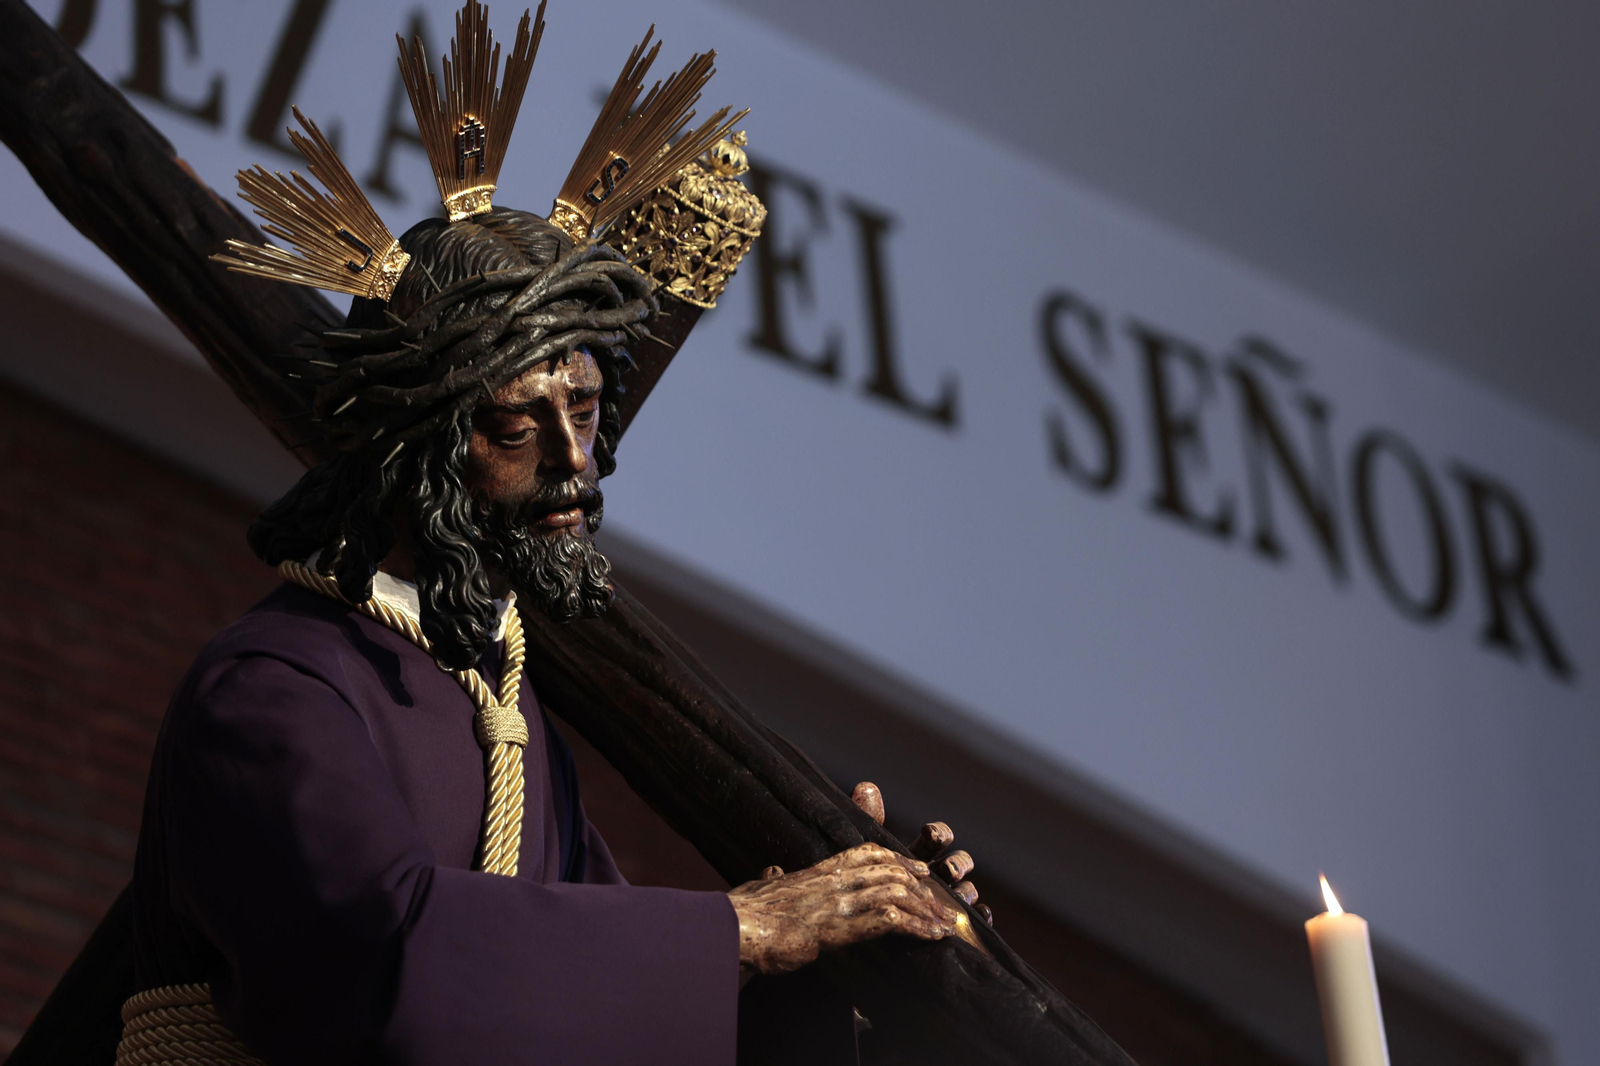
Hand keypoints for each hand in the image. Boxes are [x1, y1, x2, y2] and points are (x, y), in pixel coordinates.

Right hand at [727, 843, 958, 974]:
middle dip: (922, 888)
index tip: (920, 869)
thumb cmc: (742, 913)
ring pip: (897, 892)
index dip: (898, 859)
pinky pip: (890, 920)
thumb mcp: (761, 886)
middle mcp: (833, 880)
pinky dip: (917, 926)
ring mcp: (838, 901)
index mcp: (817, 871)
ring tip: (943, 925)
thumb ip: (773, 878)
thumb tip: (772, 869)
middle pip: (890, 872)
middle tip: (942, 904)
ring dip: (926, 910)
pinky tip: (932, 937)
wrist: (734, 928)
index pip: (867, 853)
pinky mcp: (840, 927)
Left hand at [853, 782, 991, 927]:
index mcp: (920, 855)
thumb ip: (869, 822)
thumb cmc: (869, 884)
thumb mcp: (866, 854)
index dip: (939, 833)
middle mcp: (938, 877)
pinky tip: (981, 913)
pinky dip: (982, 915)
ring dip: (967, 889)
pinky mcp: (952, 926)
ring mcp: (947, 901)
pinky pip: (976, 921)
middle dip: (957, 863)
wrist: (866, 922)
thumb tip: (865, 786)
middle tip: (947, 868)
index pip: (938, 838)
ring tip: (959, 893)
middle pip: (959, 863)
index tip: (930, 833)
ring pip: (968, 890)